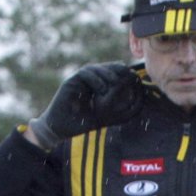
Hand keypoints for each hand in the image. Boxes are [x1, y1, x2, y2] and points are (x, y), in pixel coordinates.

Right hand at [28, 63, 148, 146]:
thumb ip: (116, 107)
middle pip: (102, 67)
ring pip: (94, 68)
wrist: (61, 128)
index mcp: (96, 86)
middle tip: (128, 73)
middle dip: (116, 68)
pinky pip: (83, 73)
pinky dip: (94, 79)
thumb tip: (134, 100)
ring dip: (106, 73)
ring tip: (114, 83)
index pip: (109, 73)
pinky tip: (101, 90)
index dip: (120, 71)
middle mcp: (87, 81)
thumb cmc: (81, 123)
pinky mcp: (70, 82)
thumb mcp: (104, 116)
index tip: (134, 75)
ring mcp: (78, 81)